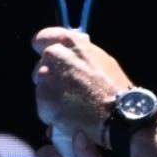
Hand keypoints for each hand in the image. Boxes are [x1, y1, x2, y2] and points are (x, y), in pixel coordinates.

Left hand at [28, 24, 135, 142]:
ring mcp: (46, 79)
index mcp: (69, 42)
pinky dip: (52, 114)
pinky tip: (69, 117)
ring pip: (41, 88)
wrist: (117, 115)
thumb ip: (80, 54)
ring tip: (73, 106)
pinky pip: (43, 108)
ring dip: (52, 97)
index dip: (43, 50)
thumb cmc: (114, 88)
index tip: (51, 61)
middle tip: (69, 90)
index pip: (40, 39)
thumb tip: (71, 53)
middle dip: (51, 78)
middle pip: (40, 67)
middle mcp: (54, 56)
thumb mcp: (102, 59)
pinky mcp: (43, 101)